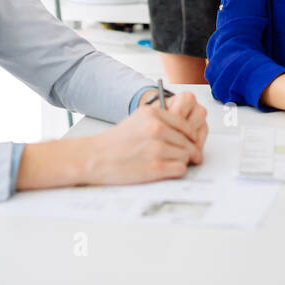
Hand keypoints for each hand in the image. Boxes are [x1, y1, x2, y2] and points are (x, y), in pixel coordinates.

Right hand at [81, 91, 206, 184]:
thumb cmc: (115, 141)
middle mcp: (157, 128)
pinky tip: (168, 170)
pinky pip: (181, 169)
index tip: (190, 143)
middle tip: (190, 157)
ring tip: (173, 164)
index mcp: (154, 113)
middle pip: (188, 141)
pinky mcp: (155, 167)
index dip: (190, 137)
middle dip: (189, 151)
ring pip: (187, 155)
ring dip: (183, 161)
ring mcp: (156, 148)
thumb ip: (162, 120)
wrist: (94, 158)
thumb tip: (188, 132)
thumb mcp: (138, 119)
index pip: (185, 125)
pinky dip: (177, 171)